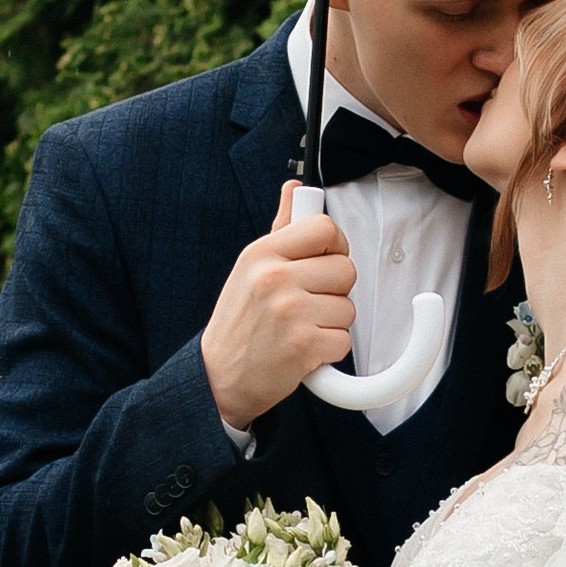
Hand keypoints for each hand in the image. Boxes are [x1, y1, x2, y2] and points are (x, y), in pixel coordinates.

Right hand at [201, 183, 355, 427]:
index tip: (327, 259)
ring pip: (348, 308)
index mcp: (262, 254)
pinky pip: (343, 340)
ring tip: (301, 327)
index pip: (323, 228)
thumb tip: (295, 188)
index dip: (335, 245)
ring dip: (331, 323)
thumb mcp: (250, 268)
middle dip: (335, 290)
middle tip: (310, 302)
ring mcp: (290, 312)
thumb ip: (280, 229)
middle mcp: (274, 278)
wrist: (217, 377)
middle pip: (346, 269)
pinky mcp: (304, 345)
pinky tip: (304, 350)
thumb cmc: (238, 322)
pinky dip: (329, 351)